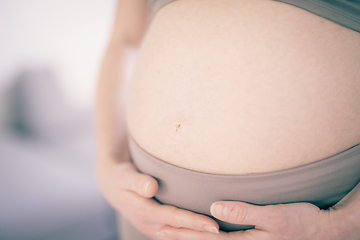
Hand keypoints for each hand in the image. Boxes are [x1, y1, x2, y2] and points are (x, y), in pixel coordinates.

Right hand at [96, 154, 219, 239]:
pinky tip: (207, 235)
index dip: (194, 222)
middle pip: (181, 233)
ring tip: (223, 239)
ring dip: (199, 239)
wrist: (112, 186)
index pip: (174, 219)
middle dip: (202, 236)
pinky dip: (192, 236)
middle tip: (227, 237)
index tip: (214, 225)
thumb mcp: (125, 176)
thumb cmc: (121, 177)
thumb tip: (151, 187)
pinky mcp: (158, 227)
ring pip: (181, 237)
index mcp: (144, 213)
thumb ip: (137, 181)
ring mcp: (154, 229)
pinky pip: (178, 235)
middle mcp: (150, 225)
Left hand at [158, 197, 359, 239]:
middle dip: (183, 236)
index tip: (166, 227)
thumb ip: (244, 212)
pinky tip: (203, 230)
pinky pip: (224, 238)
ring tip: (173, 232)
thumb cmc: (300, 222)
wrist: (322, 230)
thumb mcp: (275, 217)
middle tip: (160, 230)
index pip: (208, 239)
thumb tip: (215, 207)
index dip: (186, 233)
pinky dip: (208, 235)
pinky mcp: (252, 237)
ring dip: (192, 236)